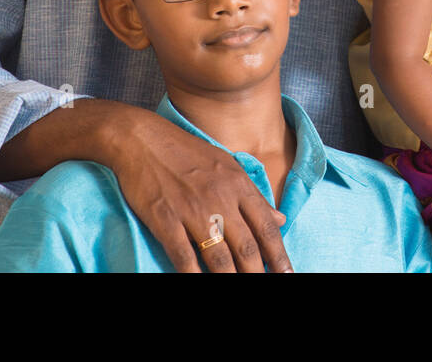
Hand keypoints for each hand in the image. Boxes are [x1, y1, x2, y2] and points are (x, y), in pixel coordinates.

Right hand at [106, 105, 291, 272]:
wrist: (143, 139)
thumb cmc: (187, 152)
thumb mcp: (228, 165)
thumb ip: (254, 195)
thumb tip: (280, 219)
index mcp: (238, 185)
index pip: (266, 227)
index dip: (279, 255)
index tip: (287, 274)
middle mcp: (220, 199)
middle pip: (246, 247)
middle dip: (257, 273)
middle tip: (265, 286)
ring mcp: (192, 211)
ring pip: (218, 258)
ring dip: (230, 279)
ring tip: (240, 291)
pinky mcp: (165, 220)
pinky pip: (183, 256)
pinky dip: (193, 275)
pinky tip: (200, 283)